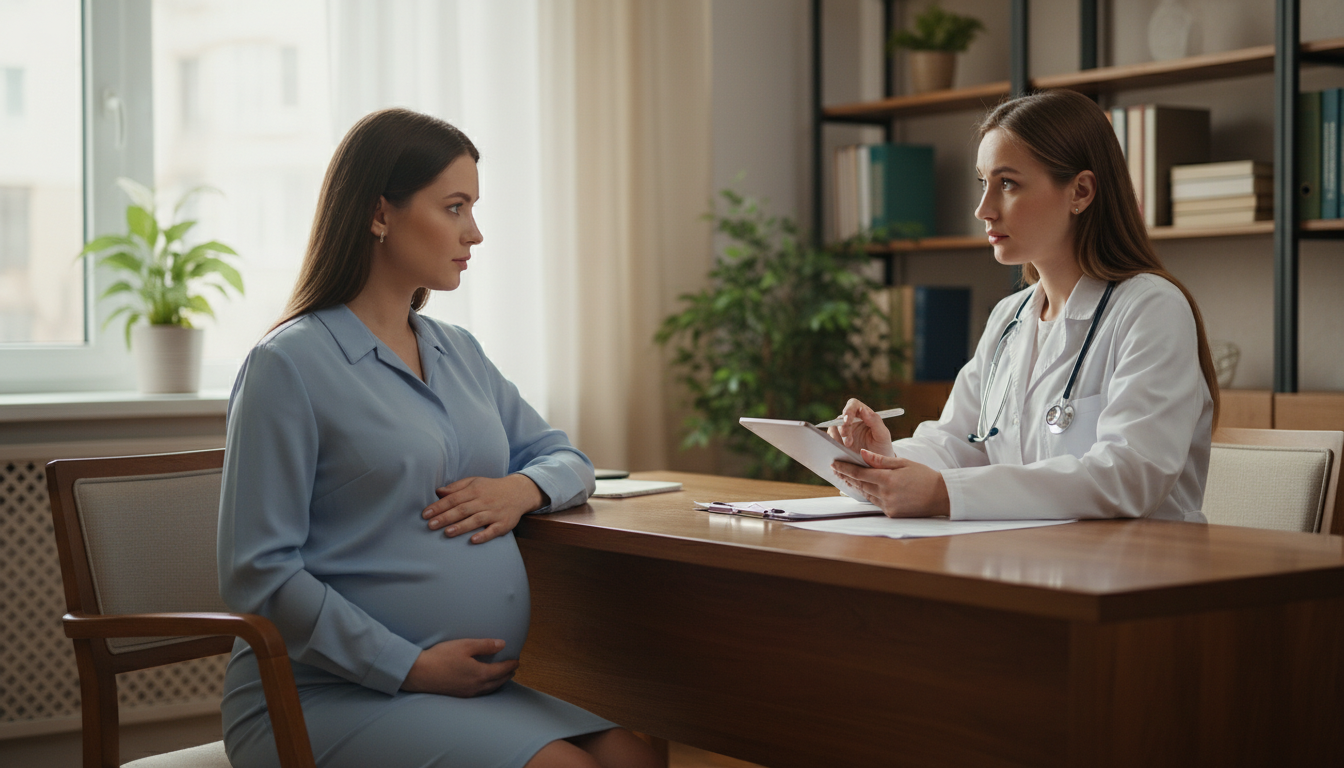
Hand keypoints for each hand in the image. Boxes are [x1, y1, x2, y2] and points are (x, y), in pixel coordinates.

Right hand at [401, 638, 518, 696]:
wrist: (419, 673)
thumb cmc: (441, 657)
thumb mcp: (465, 645)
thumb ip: (485, 645)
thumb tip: (502, 644)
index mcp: (480, 674)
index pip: (502, 670)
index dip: (511, 665)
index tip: (517, 661)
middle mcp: (476, 686)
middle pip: (498, 682)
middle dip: (507, 675)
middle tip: (513, 669)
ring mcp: (467, 693)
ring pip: (489, 689)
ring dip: (499, 683)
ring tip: (502, 677)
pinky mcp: (459, 695)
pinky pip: (480, 693)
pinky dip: (488, 688)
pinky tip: (483, 685)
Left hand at [421, 474, 543, 543]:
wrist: (519, 492)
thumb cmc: (491, 488)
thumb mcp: (474, 482)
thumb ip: (456, 487)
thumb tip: (438, 492)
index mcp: (475, 490)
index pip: (454, 498)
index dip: (439, 506)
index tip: (425, 514)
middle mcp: (484, 501)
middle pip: (462, 509)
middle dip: (446, 517)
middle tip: (430, 525)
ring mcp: (495, 513)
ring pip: (476, 520)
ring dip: (462, 526)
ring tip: (447, 533)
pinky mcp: (504, 523)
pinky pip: (494, 530)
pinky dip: (484, 535)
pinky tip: (474, 540)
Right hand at [826, 399, 894, 457]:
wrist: (876, 465)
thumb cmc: (881, 447)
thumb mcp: (882, 435)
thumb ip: (875, 421)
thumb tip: (863, 409)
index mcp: (863, 414)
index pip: (853, 405)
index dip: (848, 410)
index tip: (848, 420)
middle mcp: (851, 420)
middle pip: (841, 418)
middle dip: (844, 428)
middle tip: (848, 441)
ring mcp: (842, 430)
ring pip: (833, 428)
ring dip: (838, 437)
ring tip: (847, 447)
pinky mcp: (836, 441)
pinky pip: (830, 439)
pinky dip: (833, 444)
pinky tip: (840, 451)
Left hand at [831, 449, 949, 517]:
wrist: (941, 496)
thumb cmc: (924, 476)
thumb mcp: (903, 463)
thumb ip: (880, 460)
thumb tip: (862, 454)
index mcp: (887, 479)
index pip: (859, 473)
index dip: (845, 468)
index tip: (834, 464)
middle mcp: (885, 494)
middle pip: (860, 484)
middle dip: (847, 476)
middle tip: (836, 469)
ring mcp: (888, 506)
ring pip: (866, 494)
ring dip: (856, 486)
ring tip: (846, 477)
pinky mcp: (891, 514)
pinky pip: (875, 502)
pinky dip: (868, 494)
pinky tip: (863, 488)